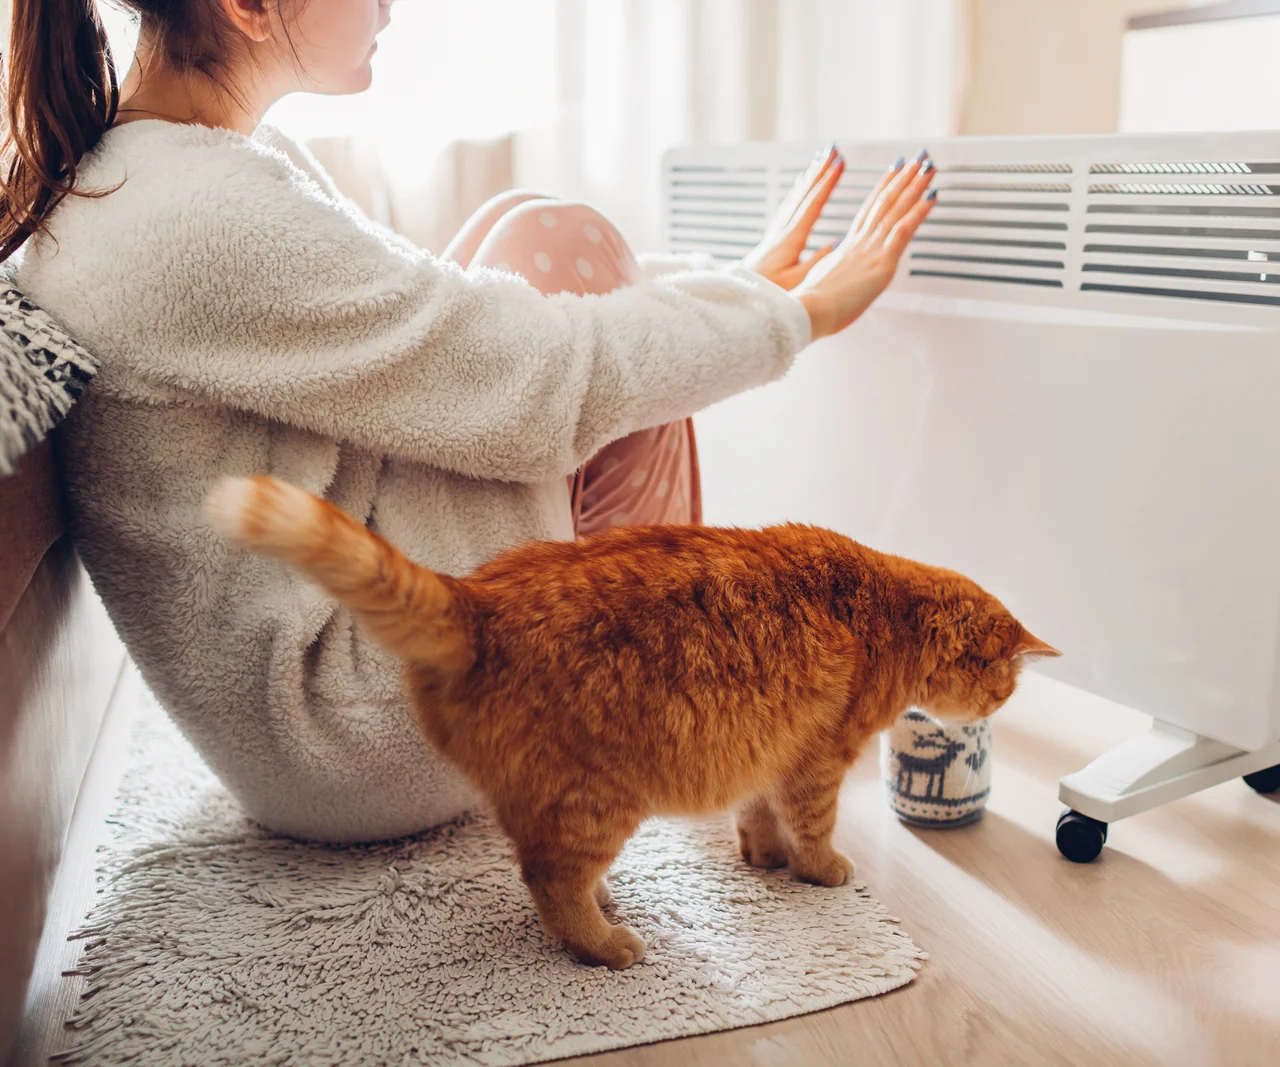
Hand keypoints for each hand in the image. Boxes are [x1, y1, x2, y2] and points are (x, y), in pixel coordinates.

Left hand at [744, 145, 843, 290]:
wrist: (739, 300)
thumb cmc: (767, 295)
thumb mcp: (797, 282)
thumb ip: (817, 263)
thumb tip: (837, 244)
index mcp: (789, 241)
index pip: (811, 205)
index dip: (826, 183)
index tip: (840, 163)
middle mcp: (780, 232)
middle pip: (802, 195)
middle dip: (818, 172)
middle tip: (832, 151)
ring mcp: (775, 235)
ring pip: (794, 198)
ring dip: (809, 179)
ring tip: (819, 162)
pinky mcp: (771, 241)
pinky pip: (787, 208)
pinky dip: (797, 193)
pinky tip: (801, 189)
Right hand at [795, 151, 936, 340]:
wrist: (807, 311)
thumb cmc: (811, 305)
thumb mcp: (821, 282)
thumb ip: (832, 270)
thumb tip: (836, 267)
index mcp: (846, 249)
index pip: (868, 211)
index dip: (882, 189)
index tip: (892, 172)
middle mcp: (860, 243)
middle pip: (884, 202)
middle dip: (902, 178)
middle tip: (916, 160)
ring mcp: (871, 250)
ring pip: (896, 209)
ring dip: (914, 185)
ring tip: (927, 166)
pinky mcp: (882, 262)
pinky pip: (904, 229)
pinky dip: (919, 211)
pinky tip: (932, 196)